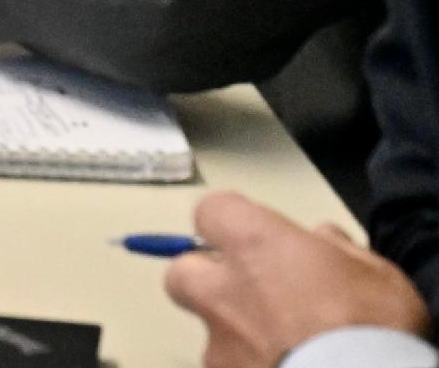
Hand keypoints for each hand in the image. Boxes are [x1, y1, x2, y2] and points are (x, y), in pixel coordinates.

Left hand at [164, 190, 429, 367]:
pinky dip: (247, 367)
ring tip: (279, 349)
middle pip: (184, 271)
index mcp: (255, 246)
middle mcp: (221, 289)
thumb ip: (339, 251)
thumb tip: (319, 239)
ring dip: (232, 333)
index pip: (213, 211)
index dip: (234, 224)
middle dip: (210, 281)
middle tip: (257, 299)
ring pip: (206, 329)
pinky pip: (226, 367)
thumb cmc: (376, 332)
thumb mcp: (380, 278)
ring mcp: (217, 343)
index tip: (260, 240)